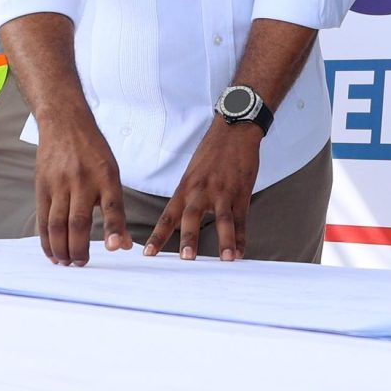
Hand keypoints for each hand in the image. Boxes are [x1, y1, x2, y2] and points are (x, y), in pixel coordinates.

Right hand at [34, 105, 128, 264]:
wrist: (64, 123)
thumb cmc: (93, 152)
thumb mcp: (112, 173)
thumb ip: (116, 210)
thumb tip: (123, 244)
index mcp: (106, 177)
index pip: (112, 206)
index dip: (113, 228)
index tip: (115, 247)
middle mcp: (82, 181)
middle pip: (78, 222)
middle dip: (79, 249)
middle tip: (81, 264)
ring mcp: (60, 183)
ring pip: (57, 224)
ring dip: (61, 248)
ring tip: (66, 263)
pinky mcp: (42, 186)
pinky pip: (43, 218)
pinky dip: (46, 239)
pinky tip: (51, 252)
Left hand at [148, 119, 263, 261]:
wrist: (233, 131)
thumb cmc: (211, 153)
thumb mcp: (192, 173)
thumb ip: (188, 197)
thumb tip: (180, 220)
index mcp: (186, 187)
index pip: (168, 215)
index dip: (158, 235)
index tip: (148, 254)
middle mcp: (202, 191)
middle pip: (192, 217)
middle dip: (189, 238)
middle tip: (186, 259)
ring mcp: (223, 192)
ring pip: (223, 219)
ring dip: (224, 240)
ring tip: (225, 259)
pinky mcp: (241, 192)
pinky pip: (241, 218)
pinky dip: (241, 236)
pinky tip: (240, 252)